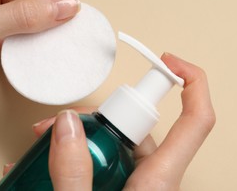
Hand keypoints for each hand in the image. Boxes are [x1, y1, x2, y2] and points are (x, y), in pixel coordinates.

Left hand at [0, 0, 79, 57]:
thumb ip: (23, 15)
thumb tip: (67, 7)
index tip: (66, 20)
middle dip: (45, 21)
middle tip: (54, 41)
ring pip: (27, 17)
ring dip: (32, 38)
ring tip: (31, 53)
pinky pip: (13, 32)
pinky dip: (18, 47)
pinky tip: (16, 56)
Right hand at [3, 53, 215, 189]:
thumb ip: (74, 172)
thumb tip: (67, 124)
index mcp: (160, 182)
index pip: (197, 120)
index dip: (192, 82)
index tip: (170, 59)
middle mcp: (157, 180)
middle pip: (142, 128)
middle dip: (99, 117)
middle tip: (55, 126)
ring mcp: (142, 187)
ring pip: (120, 145)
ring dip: (83, 139)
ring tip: (39, 146)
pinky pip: (111, 163)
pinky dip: (83, 157)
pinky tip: (49, 162)